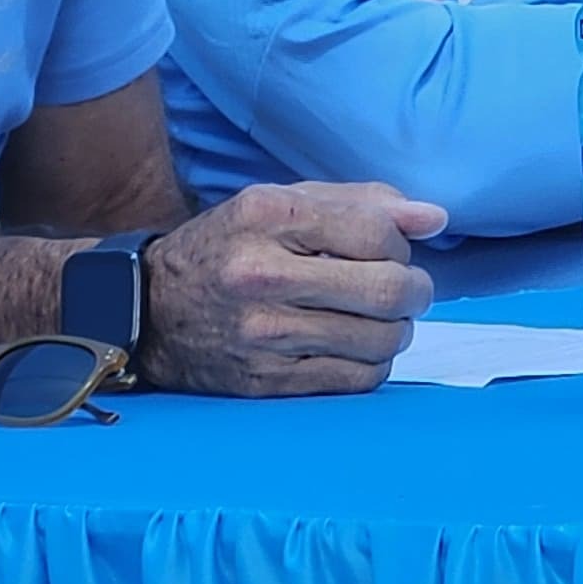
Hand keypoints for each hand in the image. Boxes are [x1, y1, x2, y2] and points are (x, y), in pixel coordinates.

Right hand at [140, 180, 445, 397]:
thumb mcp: (283, 202)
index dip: (401, 244)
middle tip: (409, 290)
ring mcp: (262, 335)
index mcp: (268, 215)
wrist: (147, 309)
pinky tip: (355, 346)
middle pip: (387, 290)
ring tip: (379, 318)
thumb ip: (362, 202)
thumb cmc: (230, 246)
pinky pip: (356, 380)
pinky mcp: (265, 382)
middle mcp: (262, 275)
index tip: (393, 251)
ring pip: (380, 340)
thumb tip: (435, 218)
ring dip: (397, 330)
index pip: (377, 232)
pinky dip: (372, 364)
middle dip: (416, 291)